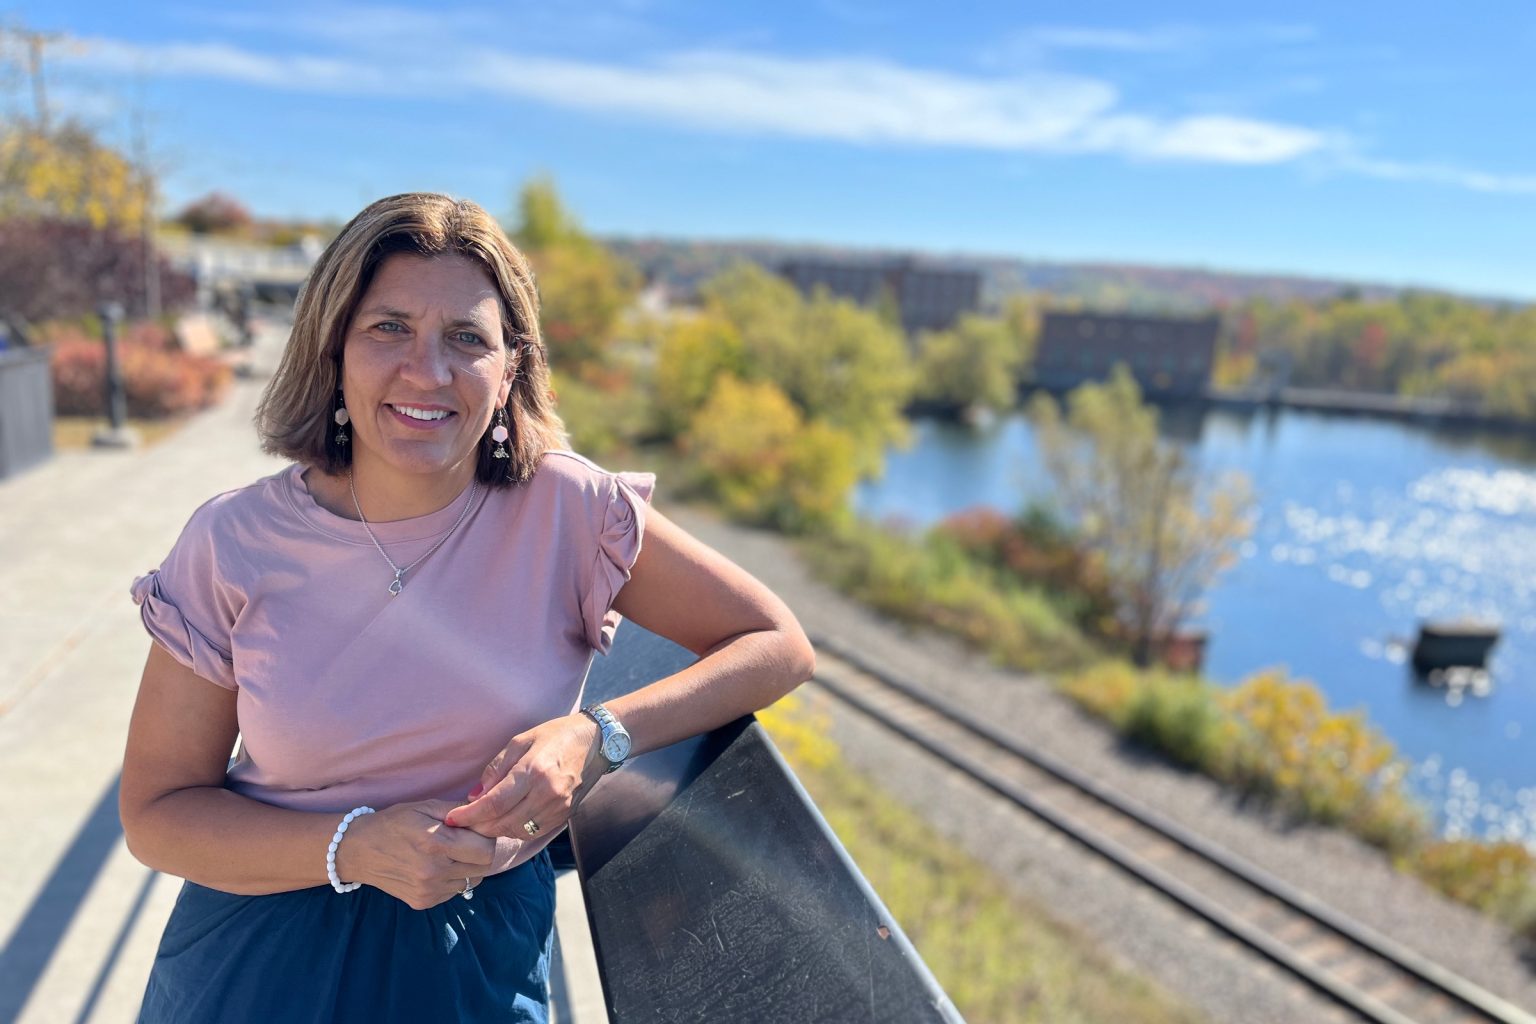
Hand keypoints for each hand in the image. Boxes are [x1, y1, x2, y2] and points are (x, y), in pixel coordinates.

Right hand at [335, 799, 495, 910]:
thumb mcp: (424, 807)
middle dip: (480, 853)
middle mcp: (434, 871)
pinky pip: (453, 892)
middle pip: (483, 867)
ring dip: (467, 868)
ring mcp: (429, 891)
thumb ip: (458, 811)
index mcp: (436, 843)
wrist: (357, 850)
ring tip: (447, 854)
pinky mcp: (423, 902)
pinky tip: (435, 867)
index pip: (487, 850)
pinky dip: (452, 880)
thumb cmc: (393, 823)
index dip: (486, 838)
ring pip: (471, 881)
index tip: (475, 831)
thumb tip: (485, 810)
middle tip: (464, 842)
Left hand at [445, 714, 603, 843]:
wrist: (595, 742)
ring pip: (517, 832)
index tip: (452, 818)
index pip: (494, 803)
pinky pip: (533, 832)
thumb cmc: (555, 736)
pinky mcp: (566, 815)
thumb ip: (496, 769)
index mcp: (533, 771)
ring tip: (481, 823)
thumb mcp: (520, 741)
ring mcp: (559, 807)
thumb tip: (475, 795)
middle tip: (463, 823)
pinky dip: (515, 831)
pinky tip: (505, 822)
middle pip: (503, 823)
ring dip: (496, 831)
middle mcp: (547, 793)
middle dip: (478, 827)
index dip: (469, 815)